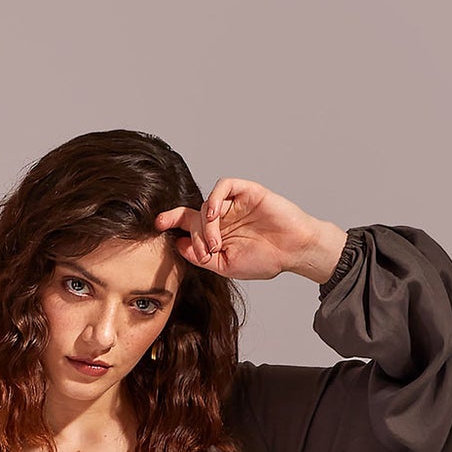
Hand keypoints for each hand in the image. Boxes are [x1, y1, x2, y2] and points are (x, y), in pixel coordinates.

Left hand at [153, 179, 346, 285]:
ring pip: (206, 204)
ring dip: (205, 226)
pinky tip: (215, 215)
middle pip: (193, 215)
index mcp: (216, 233)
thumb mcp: (227, 266)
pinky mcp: (248, 191)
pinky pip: (224, 185)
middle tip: (204, 252)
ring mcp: (234, 203)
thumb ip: (202, 257)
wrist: (294, 251)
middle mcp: (223, 216)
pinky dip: (215, 198)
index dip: (171, 221)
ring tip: (215, 245)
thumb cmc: (266, 259)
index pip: (187, 223)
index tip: (157, 225)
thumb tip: (178, 246)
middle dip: (192, 234)